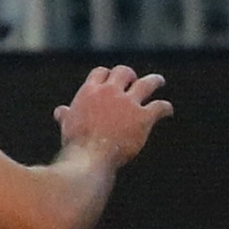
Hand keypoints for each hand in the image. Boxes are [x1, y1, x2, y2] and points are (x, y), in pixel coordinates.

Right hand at [54, 64, 173, 167]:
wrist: (90, 156)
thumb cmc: (77, 144)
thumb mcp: (68, 125)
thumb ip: (67, 115)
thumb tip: (60, 111)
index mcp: (90, 91)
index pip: (101, 73)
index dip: (108, 75)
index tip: (112, 81)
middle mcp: (110, 92)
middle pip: (123, 72)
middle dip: (130, 75)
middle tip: (135, 80)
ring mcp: (128, 103)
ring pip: (147, 83)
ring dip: (155, 81)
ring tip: (159, 81)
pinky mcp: (143, 117)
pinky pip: (159, 106)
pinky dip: (165, 108)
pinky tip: (168, 111)